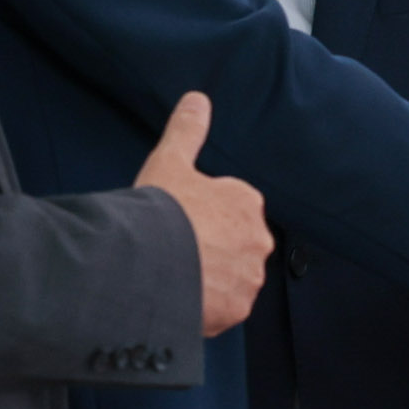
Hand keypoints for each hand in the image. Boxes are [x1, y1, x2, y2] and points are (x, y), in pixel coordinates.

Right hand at [134, 92, 269, 335]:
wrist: (150, 263)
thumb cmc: (161, 210)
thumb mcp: (170, 162)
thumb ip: (186, 130)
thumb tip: (197, 99)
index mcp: (247, 203)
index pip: (229, 209)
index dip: (200, 216)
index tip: (178, 222)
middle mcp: (259, 241)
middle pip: (232, 245)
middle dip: (209, 249)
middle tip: (174, 250)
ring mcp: (249, 277)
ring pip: (229, 278)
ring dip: (208, 278)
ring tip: (173, 275)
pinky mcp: (237, 310)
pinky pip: (222, 308)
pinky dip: (204, 307)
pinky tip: (179, 298)